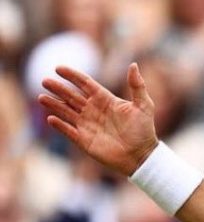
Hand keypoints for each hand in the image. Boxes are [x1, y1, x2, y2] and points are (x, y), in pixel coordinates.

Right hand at [37, 63, 158, 176]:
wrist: (142, 156)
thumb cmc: (144, 131)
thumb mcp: (144, 106)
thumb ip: (137, 86)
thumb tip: (133, 65)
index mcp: (104, 99)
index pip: (84, 83)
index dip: (72, 75)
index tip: (59, 68)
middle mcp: (93, 110)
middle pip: (71, 96)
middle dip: (58, 88)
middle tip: (44, 81)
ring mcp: (88, 125)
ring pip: (66, 111)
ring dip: (54, 104)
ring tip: (41, 97)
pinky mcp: (85, 140)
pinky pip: (69, 131)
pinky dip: (60, 125)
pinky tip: (51, 118)